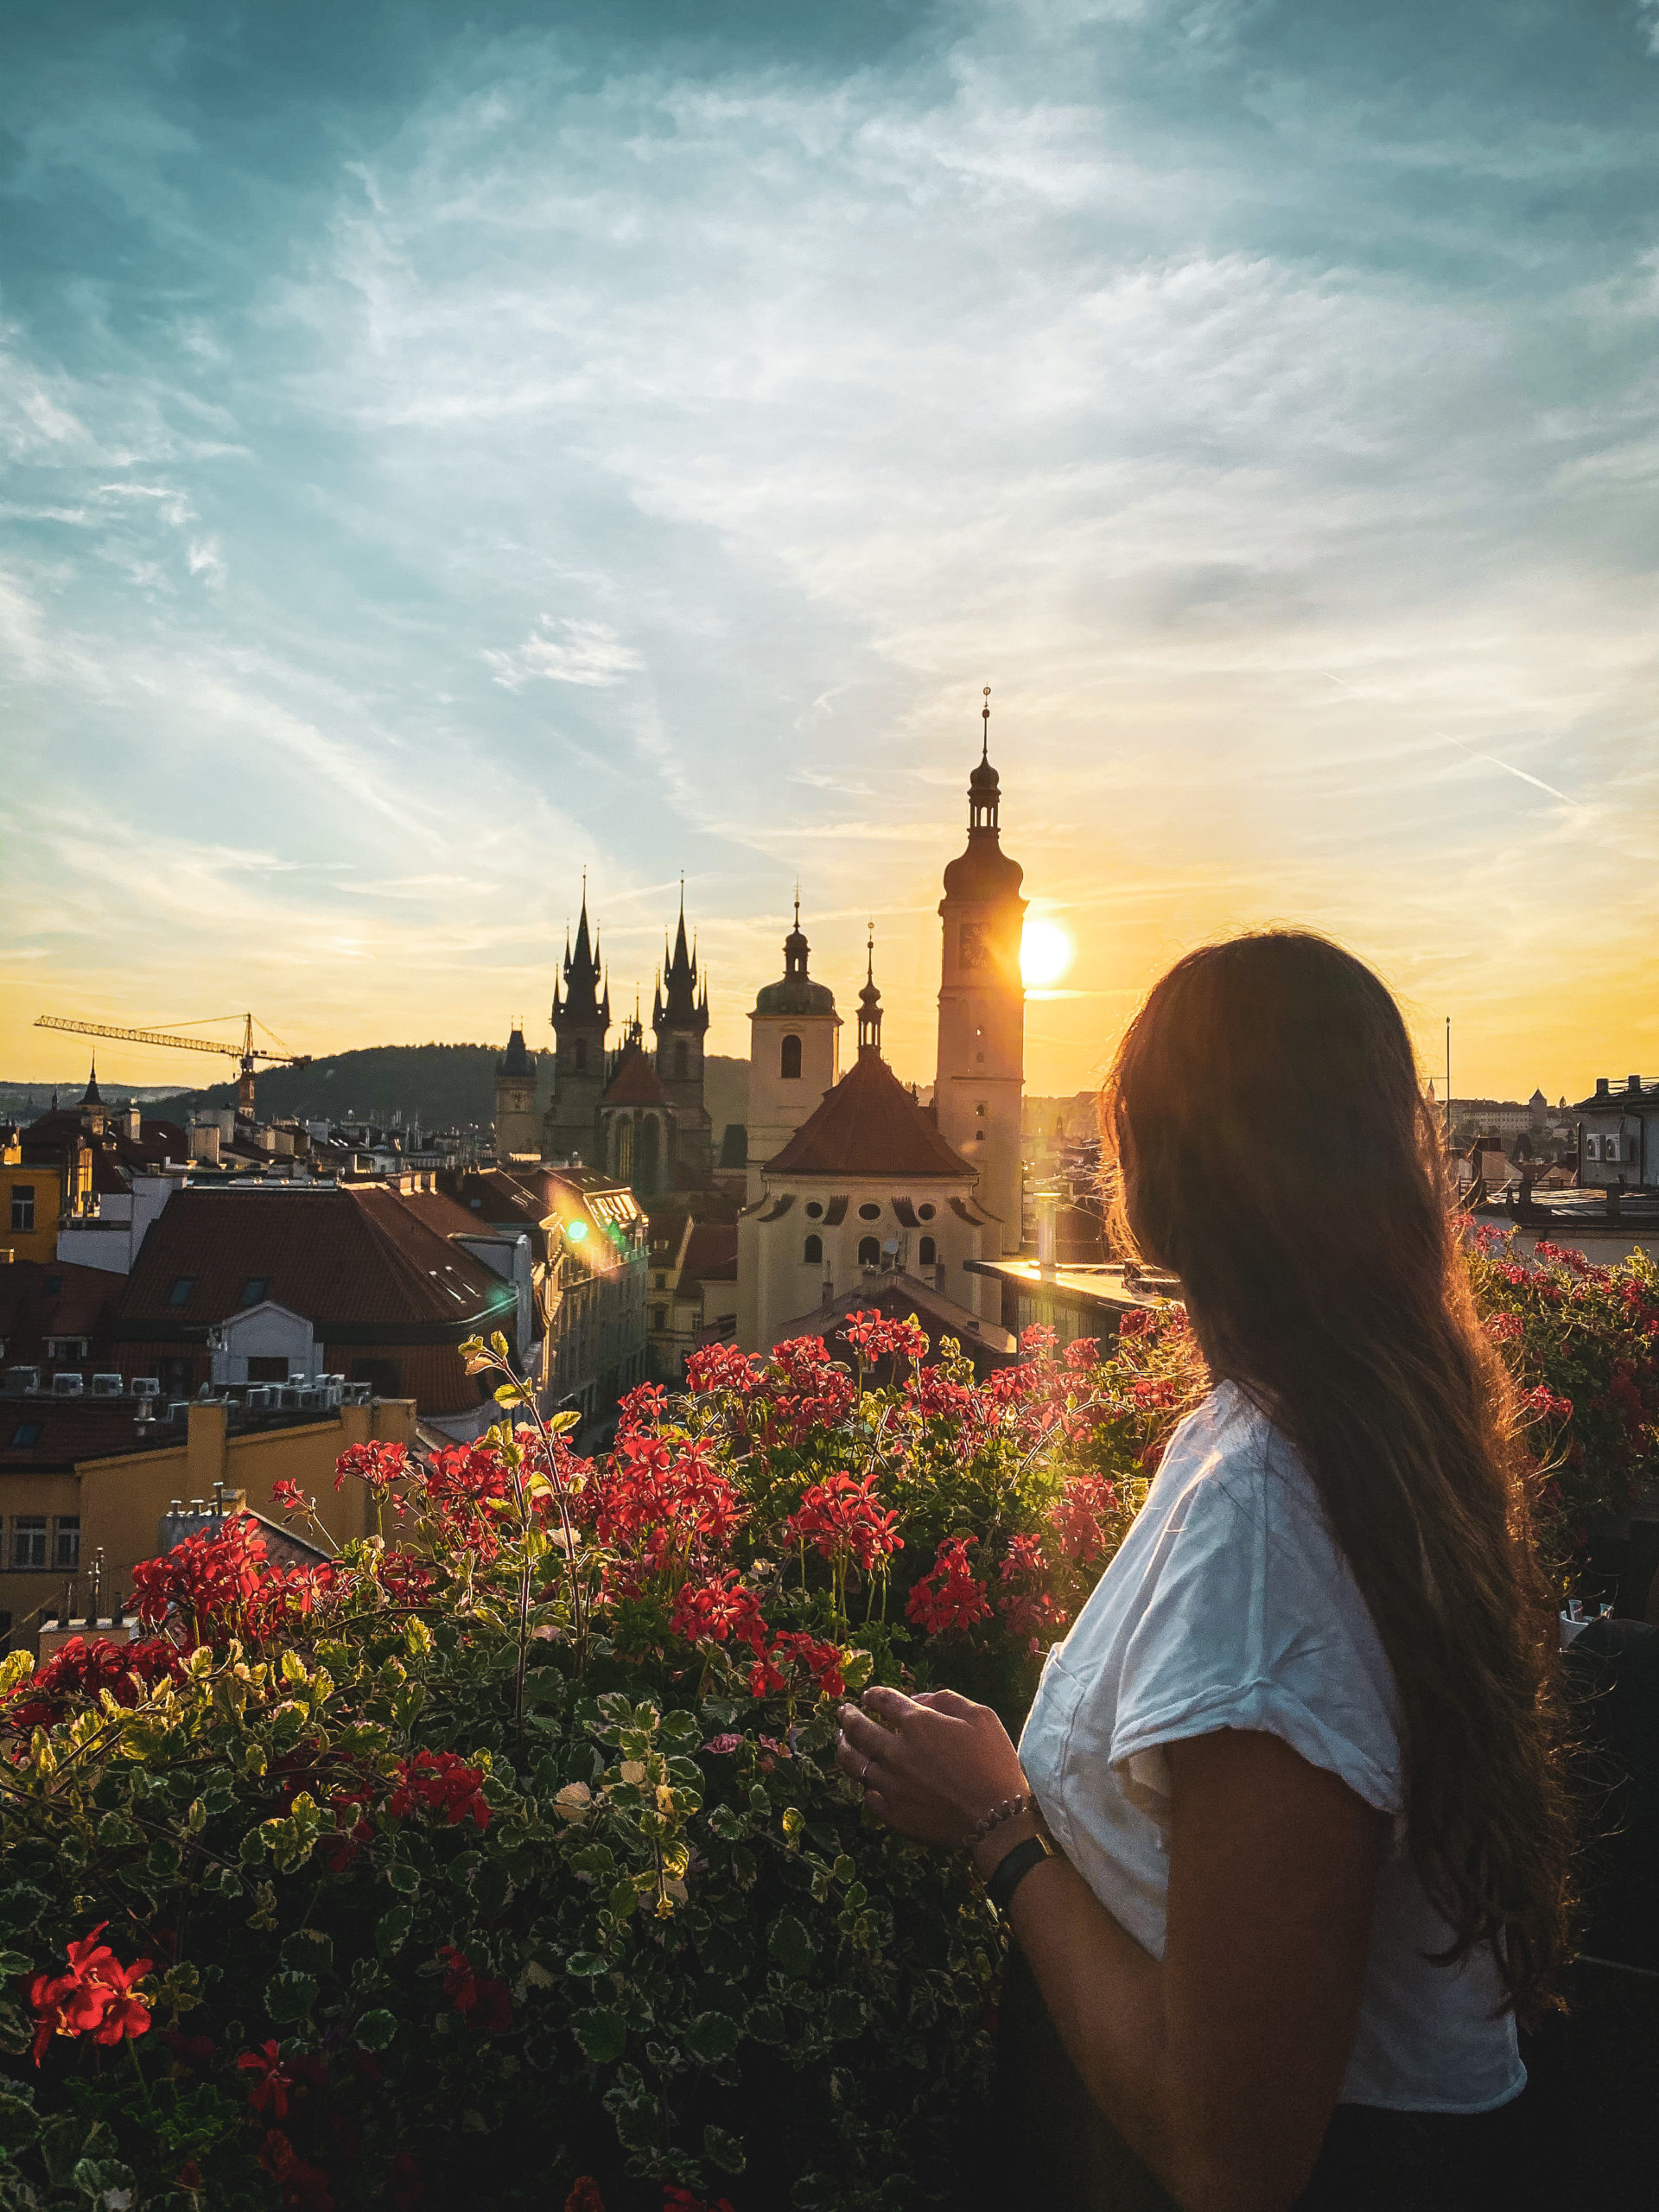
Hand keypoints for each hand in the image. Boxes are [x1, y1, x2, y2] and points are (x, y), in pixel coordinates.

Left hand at [835, 1685, 1028, 1850]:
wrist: (996, 1820)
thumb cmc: (994, 1764)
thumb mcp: (981, 1716)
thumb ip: (946, 1699)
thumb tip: (918, 1698)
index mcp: (917, 1724)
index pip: (884, 1701)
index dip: (873, 1695)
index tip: (868, 1696)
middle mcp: (895, 1752)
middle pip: (859, 1729)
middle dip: (847, 1717)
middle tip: (842, 1712)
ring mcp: (891, 1785)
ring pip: (855, 1763)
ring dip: (845, 1748)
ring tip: (842, 1741)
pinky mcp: (893, 1814)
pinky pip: (869, 1796)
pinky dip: (866, 1786)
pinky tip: (867, 1782)